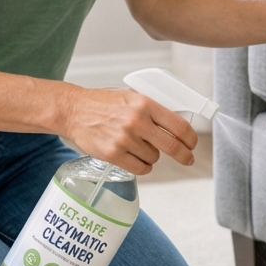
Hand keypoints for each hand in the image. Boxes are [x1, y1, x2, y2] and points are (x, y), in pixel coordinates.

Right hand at [59, 86, 197, 175]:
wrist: (73, 110)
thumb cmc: (102, 103)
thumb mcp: (130, 96)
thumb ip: (151, 109)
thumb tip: (175, 124)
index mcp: (144, 103)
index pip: (178, 125)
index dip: (190, 138)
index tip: (192, 144)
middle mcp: (137, 121)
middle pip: (172, 146)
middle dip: (184, 155)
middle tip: (188, 159)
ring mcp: (125, 139)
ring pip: (154, 158)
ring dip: (152, 156)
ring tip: (139, 146)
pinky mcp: (113, 154)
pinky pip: (140, 168)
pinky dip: (142, 166)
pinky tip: (136, 158)